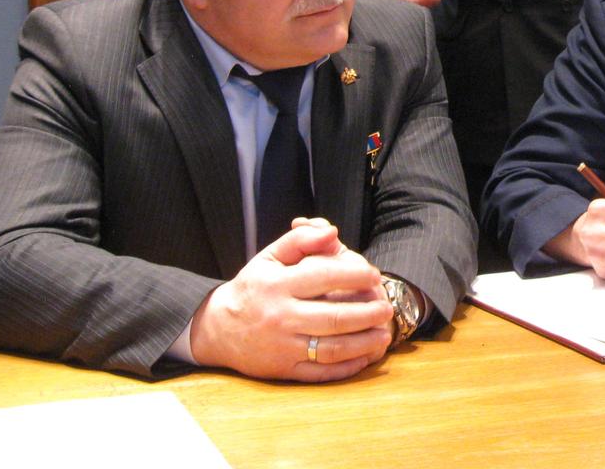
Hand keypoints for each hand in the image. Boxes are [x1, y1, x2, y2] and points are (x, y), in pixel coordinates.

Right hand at [189, 221, 393, 381]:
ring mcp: (283, 347)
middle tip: (387, 307)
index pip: (324, 277)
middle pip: (334, 318)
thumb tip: (332, 231)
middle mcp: (281, 317)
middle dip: (367, 313)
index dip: (355, 275)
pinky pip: (321, 373)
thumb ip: (301, 239)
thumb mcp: (269, 257)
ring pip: (332, 348)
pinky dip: (347, 367)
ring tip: (384, 333)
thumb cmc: (253, 288)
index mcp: (278, 286)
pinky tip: (364, 356)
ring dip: (364, 342)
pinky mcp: (284, 371)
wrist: (217, 329)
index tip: (374, 275)